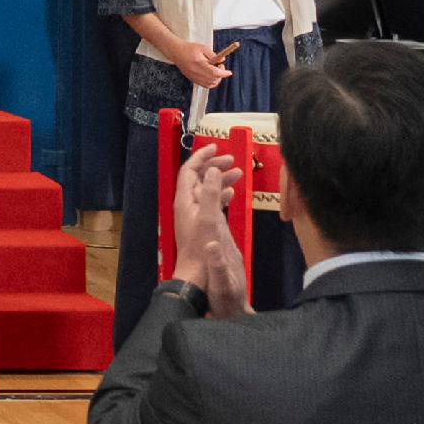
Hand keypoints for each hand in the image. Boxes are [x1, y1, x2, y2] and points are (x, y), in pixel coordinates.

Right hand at [166, 40, 228, 92]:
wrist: (176, 52)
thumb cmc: (188, 48)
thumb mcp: (203, 48)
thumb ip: (213, 55)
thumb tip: (222, 60)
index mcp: (199, 64)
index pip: (215, 73)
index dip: (224, 73)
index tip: (229, 72)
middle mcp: (196, 72)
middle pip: (213, 80)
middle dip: (221, 75)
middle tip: (220, 66)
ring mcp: (193, 77)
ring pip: (209, 84)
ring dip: (216, 80)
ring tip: (215, 70)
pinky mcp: (192, 79)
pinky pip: (204, 85)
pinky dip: (210, 82)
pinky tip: (210, 75)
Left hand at [169, 148, 250, 314]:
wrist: (197, 277)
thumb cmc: (202, 249)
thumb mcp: (209, 219)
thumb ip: (212, 193)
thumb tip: (213, 168)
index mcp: (185, 201)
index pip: (189, 171)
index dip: (201, 157)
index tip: (216, 146)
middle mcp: (187, 206)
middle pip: (198, 178)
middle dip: (213, 165)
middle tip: (233, 160)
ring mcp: (194, 216)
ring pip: (207, 189)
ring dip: (220, 179)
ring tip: (239, 173)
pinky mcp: (202, 225)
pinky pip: (211, 202)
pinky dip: (221, 194)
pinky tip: (232, 194)